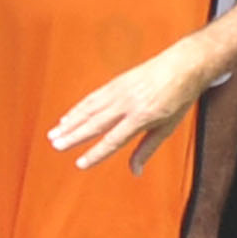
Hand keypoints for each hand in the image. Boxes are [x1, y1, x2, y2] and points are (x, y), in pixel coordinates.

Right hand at [49, 35, 208, 172]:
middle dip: (74, 136)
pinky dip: (78, 108)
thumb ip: (147, 149)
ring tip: (54, 134)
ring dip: (70, 122)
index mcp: (142, 117)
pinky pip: (93, 97)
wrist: (182, 65)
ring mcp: (120, 91)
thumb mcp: (167, 128)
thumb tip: (135, 172)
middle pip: (95, 123)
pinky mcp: (116, 82)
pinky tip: (68, 117)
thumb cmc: (178, 99)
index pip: (114, 140)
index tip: (80, 163)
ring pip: (89, 109)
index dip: (96, 153)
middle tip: (56, 146)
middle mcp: (127, 103)